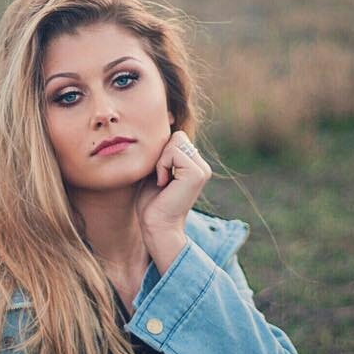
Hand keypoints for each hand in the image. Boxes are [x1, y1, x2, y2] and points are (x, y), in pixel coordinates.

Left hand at [135, 130, 211, 272]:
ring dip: (161, 161)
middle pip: (177, 136)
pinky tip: (163, 183)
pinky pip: (173, 152)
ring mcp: (202, 169)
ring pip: (176, 141)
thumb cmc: (151, 203)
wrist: (156, 226)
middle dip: (161, 154)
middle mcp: (201, 166)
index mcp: (194, 165)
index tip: (158, 175)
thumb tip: (162, 127)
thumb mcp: (155, 171)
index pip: (176, 138)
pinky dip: (162, 166)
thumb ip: (161, 153)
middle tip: (159, 177)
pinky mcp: (197, 174)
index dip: (160, 152)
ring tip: (162, 181)